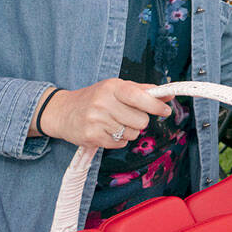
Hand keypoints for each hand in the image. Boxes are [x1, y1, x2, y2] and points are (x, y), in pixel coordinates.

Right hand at [38, 79, 172, 149]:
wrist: (63, 112)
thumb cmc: (96, 98)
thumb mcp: (117, 88)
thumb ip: (144, 91)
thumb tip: (168, 95)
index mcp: (112, 87)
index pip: (139, 96)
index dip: (155, 106)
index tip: (165, 111)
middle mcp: (103, 102)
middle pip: (140, 121)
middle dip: (139, 121)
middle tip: (127, 116)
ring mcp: (96, 120)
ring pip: (132, 134)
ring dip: (128, 131)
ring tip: (114, 123)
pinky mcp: (91, 136)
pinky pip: (120, 144)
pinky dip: (118, 140)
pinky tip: (106, 131)